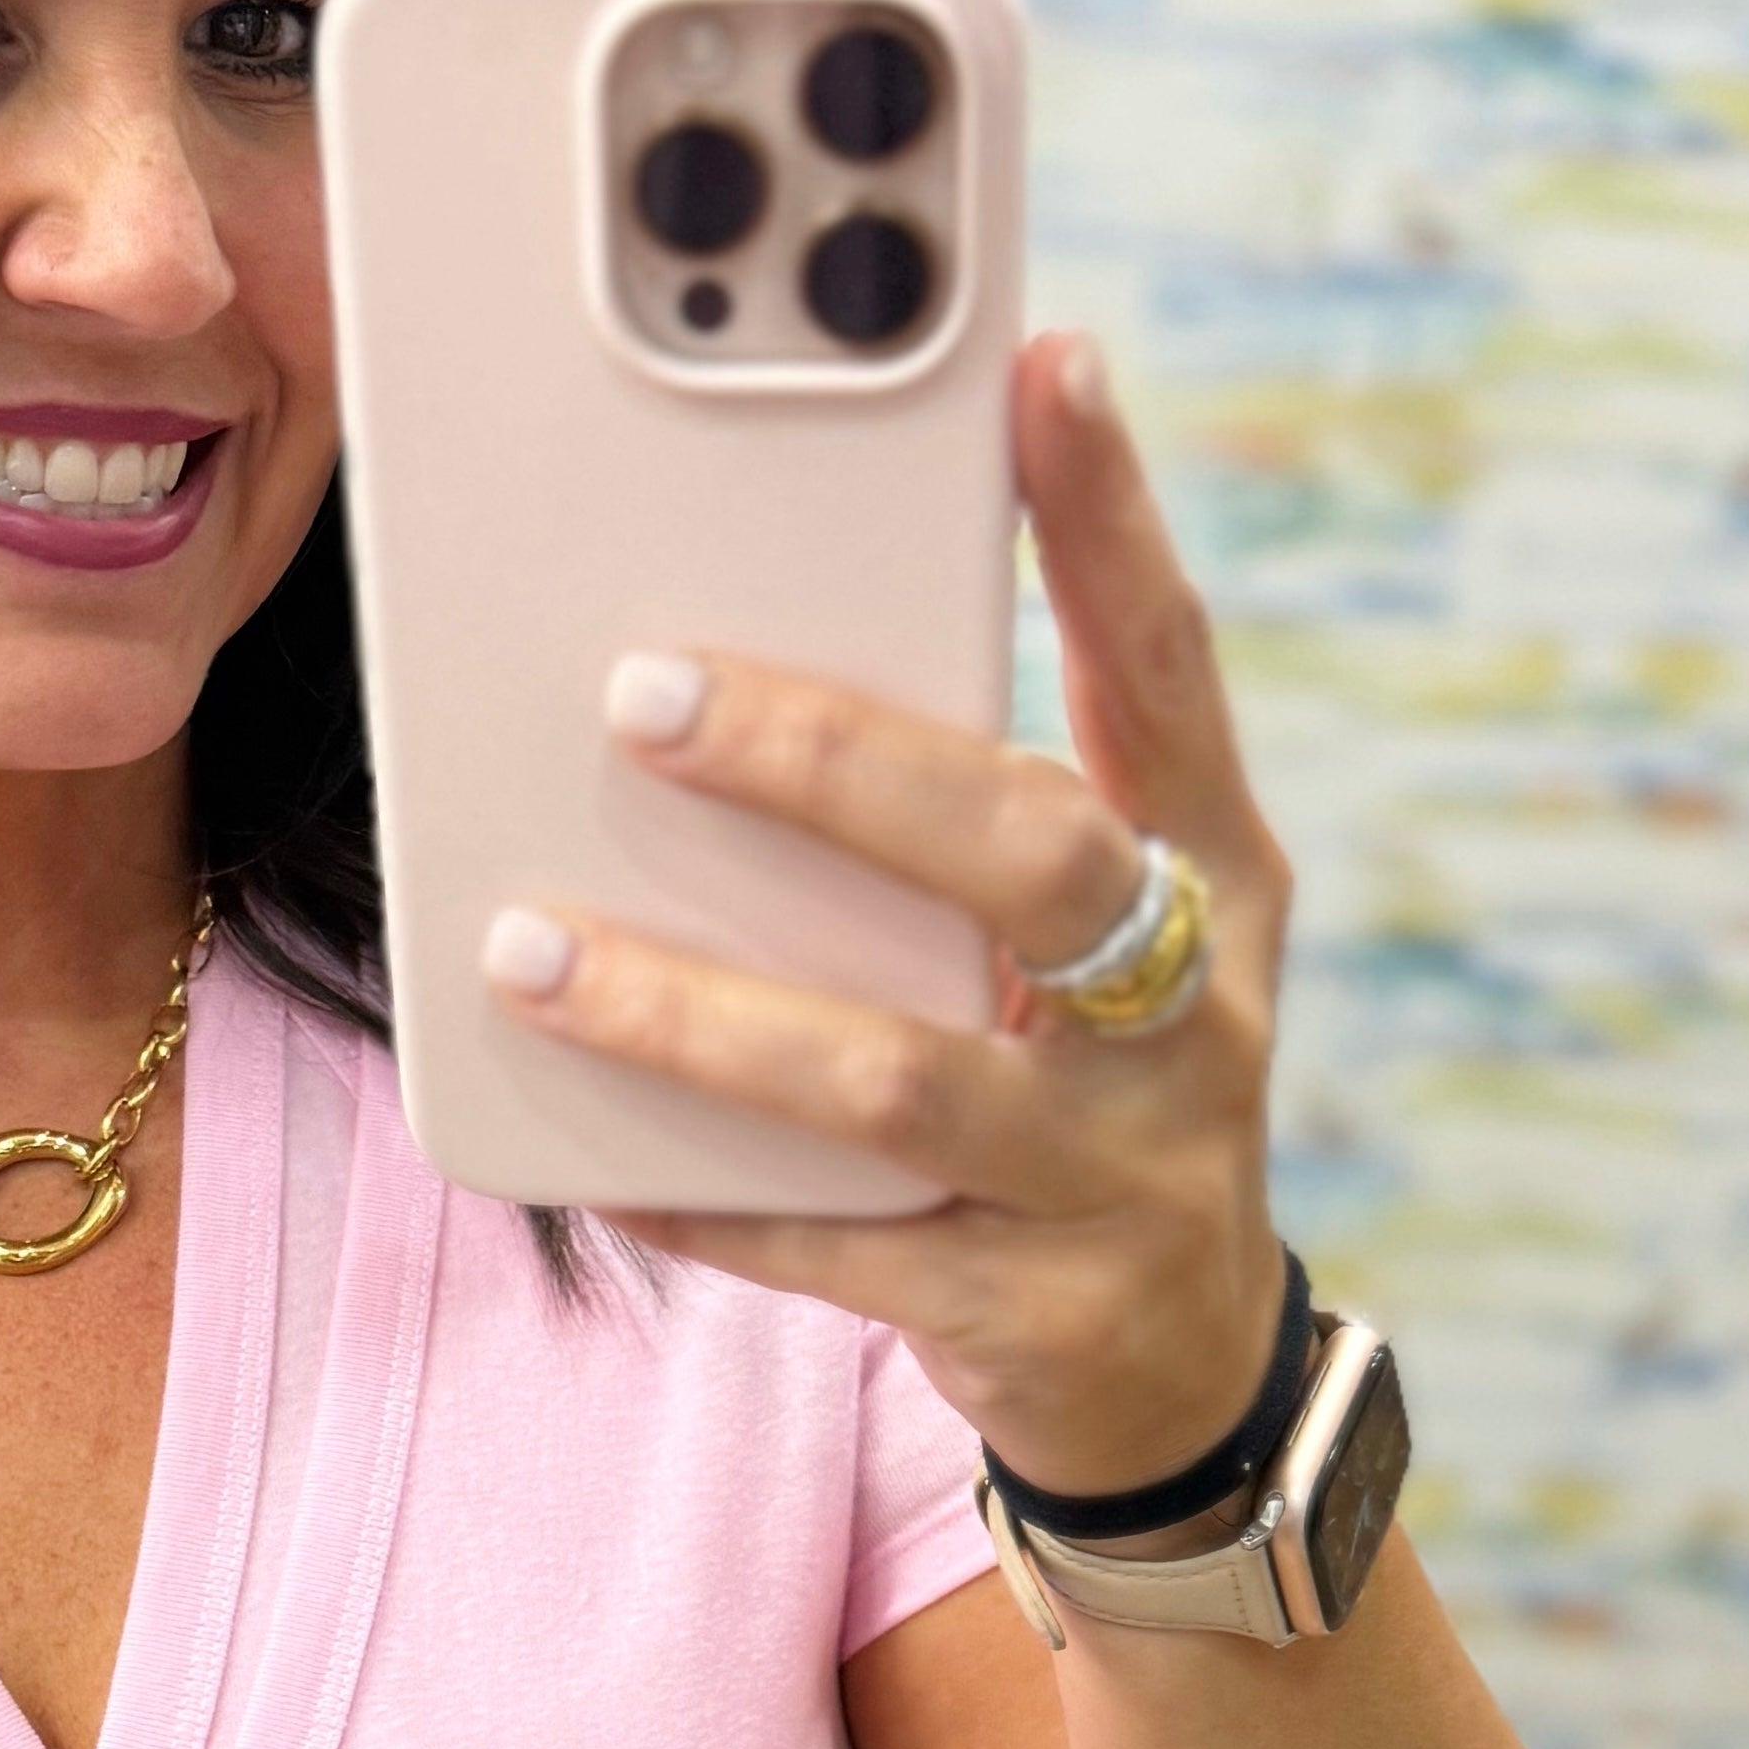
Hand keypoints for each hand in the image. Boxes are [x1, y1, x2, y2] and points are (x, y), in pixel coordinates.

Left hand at [481, 331, 1291, 1503]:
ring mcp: (1115, 1174)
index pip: (1167, 673)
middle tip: (644, 695)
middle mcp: (1192, 1018)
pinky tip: (585, 1156)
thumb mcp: (1091, 952)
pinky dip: (703, 1198)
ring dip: (700, 1011)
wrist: (1180, 1382)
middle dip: (835, 768)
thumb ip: (974, 825)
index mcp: (1214, 881)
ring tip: (534, 946)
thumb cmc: (1092, 1095)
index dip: (1112, 523)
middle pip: (1030, 860)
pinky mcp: (1024, 1313)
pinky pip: (832, 1248)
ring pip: (899, 1076)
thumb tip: (739, 660)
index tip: (1044, 366)